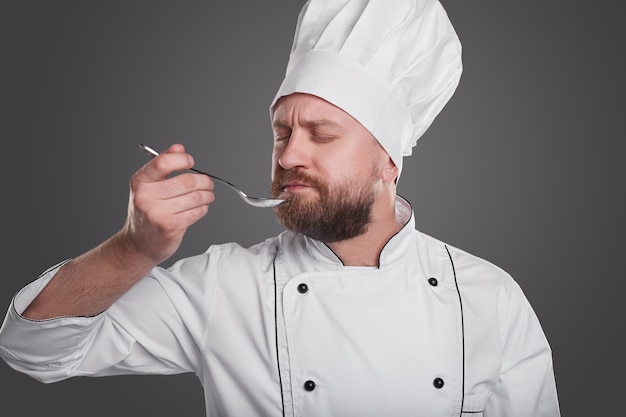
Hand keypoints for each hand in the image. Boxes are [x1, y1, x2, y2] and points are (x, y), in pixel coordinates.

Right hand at [121, 143, 214, 263]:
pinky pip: (196, 212)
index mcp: (140, 182)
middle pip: (186, 181)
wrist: (138, 243)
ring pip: (195, 197)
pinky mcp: (170, 227)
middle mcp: (145, 197)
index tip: (191, 162)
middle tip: (208, 183)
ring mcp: (157, 213)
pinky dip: (203, 208)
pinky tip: (201, 208)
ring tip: (208, 195)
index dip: (182, 160)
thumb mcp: (149, 186)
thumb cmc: (147, 211)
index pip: (163, 162)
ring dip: (207, 195)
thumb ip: (163, 165)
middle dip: (204, 181)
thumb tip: (179, 147)